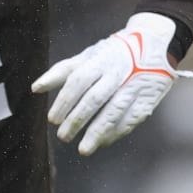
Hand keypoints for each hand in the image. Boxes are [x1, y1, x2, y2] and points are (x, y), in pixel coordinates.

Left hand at [31, 12, 192, 156]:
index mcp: (100, 60)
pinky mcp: (149, 98)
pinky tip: (104, 142)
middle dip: (78, 119)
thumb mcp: (88, 56)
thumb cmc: (113, 53)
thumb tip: (36, 88)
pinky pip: (132, 118)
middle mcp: (118, 72)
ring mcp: (135, 86)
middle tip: (63, 136)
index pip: (78, 81)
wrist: (156, 43)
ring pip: (115, 112)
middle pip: (95, 98)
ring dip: (98, 132)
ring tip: (83, 149)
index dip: (64, 101)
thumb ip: (62, 71)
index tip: (52, 119)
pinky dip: (117, 132)